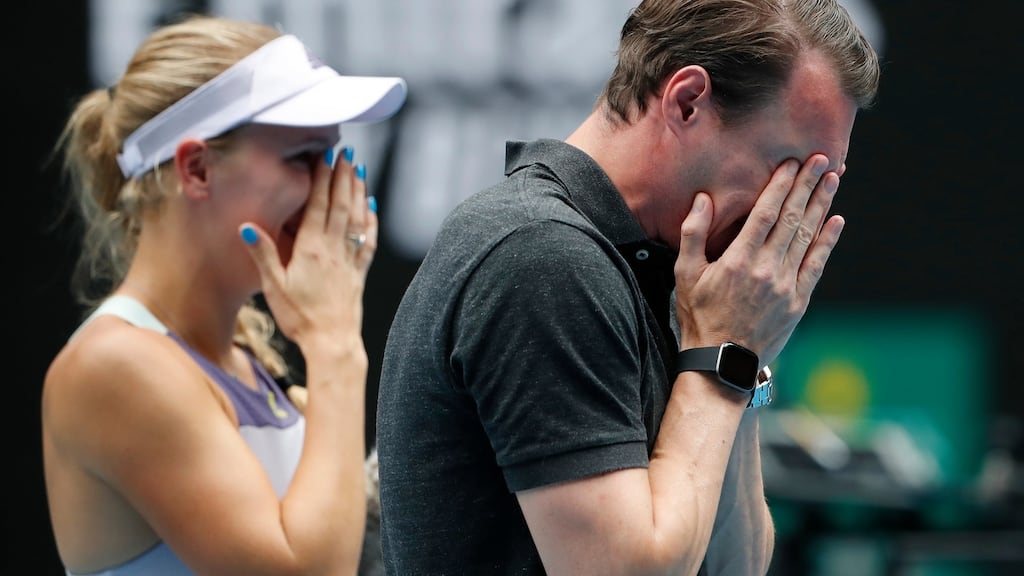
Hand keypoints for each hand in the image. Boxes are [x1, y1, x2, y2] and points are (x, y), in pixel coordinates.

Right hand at [239, 151, 376, 349]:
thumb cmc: (299, 318)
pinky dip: (370, 221)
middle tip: (346, 153)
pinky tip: (371, 207)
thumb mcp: (273, 287)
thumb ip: (262, 254)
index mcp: (311, 250)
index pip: (318, 207)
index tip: (325, 157)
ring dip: (358, 192)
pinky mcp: (359, 273)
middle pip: (340, 206)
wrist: (332, 343)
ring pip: (356, 219)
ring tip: (360, 170)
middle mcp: (334, 251)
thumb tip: (246, 226)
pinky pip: (367, 240)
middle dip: (343, 177)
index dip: (322, 180)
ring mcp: (349, 260)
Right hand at [673, 154, 842, 364]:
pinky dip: (827, 241)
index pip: (765, 213)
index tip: (792, 163)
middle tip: (821, 159)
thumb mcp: (685, 275)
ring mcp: (786, 286)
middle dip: (807, 186)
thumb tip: (702, 200)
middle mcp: (766, 269)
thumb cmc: (699, 316)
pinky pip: (816, 265)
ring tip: (833, 179)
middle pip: (792, 218)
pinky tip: (836, 220)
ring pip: (807, 237)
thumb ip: (693, 235)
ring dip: (821, 205)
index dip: (781, 185)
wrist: (722, 363)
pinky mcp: (798, 302)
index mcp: (738, 260)